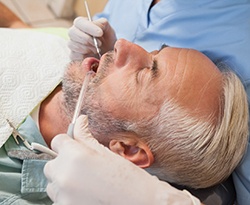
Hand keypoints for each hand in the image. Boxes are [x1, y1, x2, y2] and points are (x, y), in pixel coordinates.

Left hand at [44, 115, 200, 204]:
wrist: (139, 203)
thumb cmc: (127, 178)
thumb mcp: (106, 152)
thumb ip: (85, 136)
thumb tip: (80, 120)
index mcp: (75, 156)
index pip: (57, 141)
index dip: (67, 141)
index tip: (73, 145)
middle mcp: (64, 176)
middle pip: (51, 164)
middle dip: (63, 162)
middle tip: (82, 166)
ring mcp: (63, 196)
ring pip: (53, 183)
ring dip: (63, 180)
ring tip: (85, 182)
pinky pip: (58, 198)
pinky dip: (67, 195)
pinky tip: (86, 194)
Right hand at [68, 17, 116, 60]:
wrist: (107, 54)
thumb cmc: (107, 40)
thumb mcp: (108, 30)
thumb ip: (102, 23)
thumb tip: (95, 24)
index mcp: (81, 23)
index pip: (79, 22)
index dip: (89, 27)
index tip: (100, 33)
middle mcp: (73, 32)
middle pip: (73, 32)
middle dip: (88, 39)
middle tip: (99, 44)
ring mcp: (72, 44)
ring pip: (74, 44)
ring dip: (88, 48)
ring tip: (97, 49)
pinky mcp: (73, 55)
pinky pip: (75, 55)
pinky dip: (85, 56)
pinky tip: (92, 55)